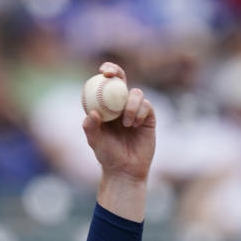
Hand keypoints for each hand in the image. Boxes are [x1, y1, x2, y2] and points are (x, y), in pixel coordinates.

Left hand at [82, 62, 155, 181]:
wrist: (126, 169)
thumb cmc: (107, 156)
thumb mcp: (95, 142)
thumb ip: (91, 128)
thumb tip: (92, 112)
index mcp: (104, 108)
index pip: (103, 86)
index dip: (104, 74)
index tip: (102, 71)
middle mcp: (119, 106)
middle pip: (120, 81)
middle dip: (117, 72)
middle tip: (112, 74)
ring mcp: (134, 110)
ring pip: (136, 93)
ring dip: (131, 105)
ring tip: (127, 123)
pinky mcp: (148, 117)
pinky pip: (146, 106)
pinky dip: (140, 112)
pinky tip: (135, 125)